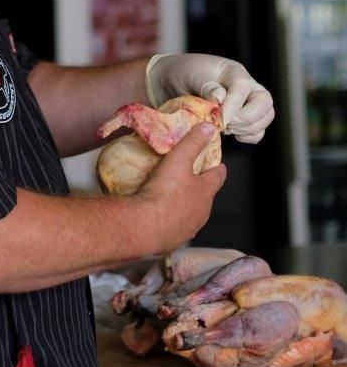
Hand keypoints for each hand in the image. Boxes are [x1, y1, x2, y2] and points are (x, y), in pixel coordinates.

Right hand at [135, 122, 226, 252]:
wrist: (146, 226)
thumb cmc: (165, 189)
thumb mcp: (179, 159)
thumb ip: (193, 142)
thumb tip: (210, 127)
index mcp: (206, 192)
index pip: (218, 177)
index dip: (218, 169)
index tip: (219, 164)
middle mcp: (203, 212)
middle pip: (206, 196)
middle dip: (201, 187)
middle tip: (192, 177)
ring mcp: (190, 228)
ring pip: (193, 212)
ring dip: (188, 204)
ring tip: (176, 195)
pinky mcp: (175, 239)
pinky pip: (178, 225)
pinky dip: (175, 218)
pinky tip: (164, 214)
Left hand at [145, 53, 274, 143]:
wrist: (172, 81)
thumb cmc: (183, 74)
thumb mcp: (191, 75)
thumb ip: (206, 86)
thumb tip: (221, 98)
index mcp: (233, 71)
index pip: (242, 88)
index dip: (234, 105)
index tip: (221, 119)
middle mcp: (246, 85)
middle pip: (265, 103)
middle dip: (247, 118)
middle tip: (225, 125)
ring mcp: (247, 101)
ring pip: (265, 117)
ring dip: (248, 128)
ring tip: (225, 128)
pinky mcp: (243, 117)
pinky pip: (257, 130)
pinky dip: (249, 136)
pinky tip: (232, 134)